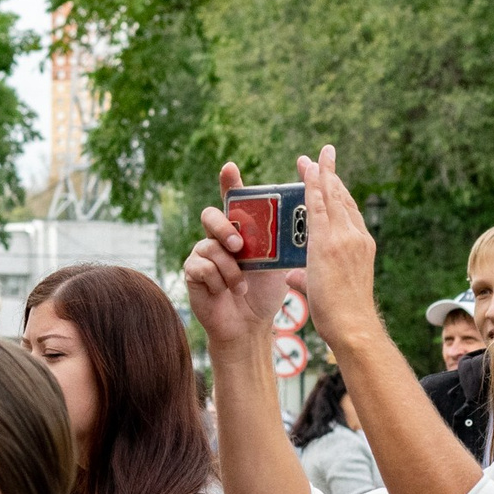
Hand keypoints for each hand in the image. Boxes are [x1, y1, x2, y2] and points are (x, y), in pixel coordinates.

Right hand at [183, 162, 294, 354]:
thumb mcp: (277, 262)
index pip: (232, 199)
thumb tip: (302, 218)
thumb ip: (280, 240)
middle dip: (224, 228)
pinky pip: (202, 267)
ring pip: (209, 247)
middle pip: (211, 216)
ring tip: (241, 287)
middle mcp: (218, 237)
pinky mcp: (192, 272)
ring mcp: (202, 254)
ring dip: (230, 270)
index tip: (230, 168)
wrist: (250, 325)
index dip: (229, 182)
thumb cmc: (265, 292)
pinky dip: (219, 282)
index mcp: (240, 229)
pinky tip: (226, 293)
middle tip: (238, 245)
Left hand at [295, 145, 385, 355]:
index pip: (348, 212)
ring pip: (331, 197)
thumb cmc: (343, 316)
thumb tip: (294, 276)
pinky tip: (306, 172)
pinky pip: (318, 207)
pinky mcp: (329, 242)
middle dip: (330, 174)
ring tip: (311, 157)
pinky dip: (313, 187)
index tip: (330, 177)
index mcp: (360, 246)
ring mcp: (345, 238)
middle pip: (342, 198)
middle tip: (322, 154)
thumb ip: (308, 277)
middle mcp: (356, 237)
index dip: (338, 192)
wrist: (353, 325)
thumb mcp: (325, 289)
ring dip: (320, 174)